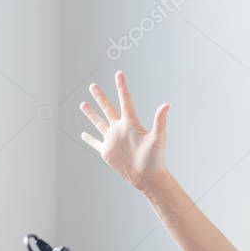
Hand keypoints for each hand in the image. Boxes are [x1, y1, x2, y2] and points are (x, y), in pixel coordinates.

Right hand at [80, 71, 169, 190]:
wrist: (148, 176)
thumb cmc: (155, 158)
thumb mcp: (158, 137)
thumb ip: (160, 120)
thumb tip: (167, 104)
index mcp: (131, 123)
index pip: (125, 100)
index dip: (122, 87)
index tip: (119, 73)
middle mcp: (120, 128)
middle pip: (107, 108)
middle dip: (100, 97)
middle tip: (93, 85)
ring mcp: (112, 139)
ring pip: (98, 122)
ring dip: (90, 113)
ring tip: (83, 104)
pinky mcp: (107, 152)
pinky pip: (95, 143)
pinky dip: (88, 138)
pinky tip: (82, 133)